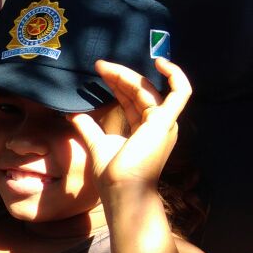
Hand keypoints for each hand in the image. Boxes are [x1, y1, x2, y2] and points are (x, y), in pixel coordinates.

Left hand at [69, 57, 191, 193]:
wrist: (121, 190)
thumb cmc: (112, 175)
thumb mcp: (97, 143)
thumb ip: (88, 127)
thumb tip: (72, 115)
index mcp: (145, 128)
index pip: (132, 98)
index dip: (117, 82)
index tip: (99, 71)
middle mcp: (157, 124)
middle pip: (139, 90)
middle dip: (119, 76)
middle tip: (98, 65)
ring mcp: (164, 122)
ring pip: (148, 89)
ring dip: (127, 75)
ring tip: (104, 67)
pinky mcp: (165, 122)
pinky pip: (180, 93)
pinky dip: (175, 76)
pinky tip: (161, 62)